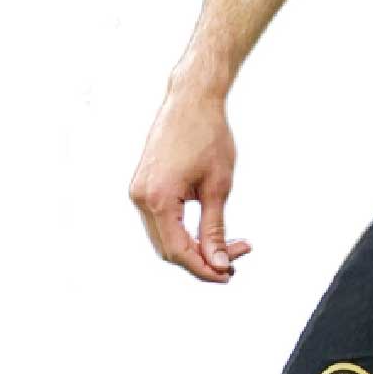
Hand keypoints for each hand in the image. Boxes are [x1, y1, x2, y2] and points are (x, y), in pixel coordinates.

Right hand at [128, 89, 254, 282]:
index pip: (178, 251)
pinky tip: (204, 231)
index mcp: (158, 199)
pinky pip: (159, 220)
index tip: (228, 274)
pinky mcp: (143, 185)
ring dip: (192, 246)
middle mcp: (141, 198)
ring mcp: (138, 191)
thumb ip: (215, 228)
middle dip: (201, 259)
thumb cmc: (207, 135)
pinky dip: (181, 231)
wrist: (191, 99)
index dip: (204, 268)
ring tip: (225, 247)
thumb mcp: (218, 185)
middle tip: (233, 260)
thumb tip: (218, 262)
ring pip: (163, 237)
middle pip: (168, 249)